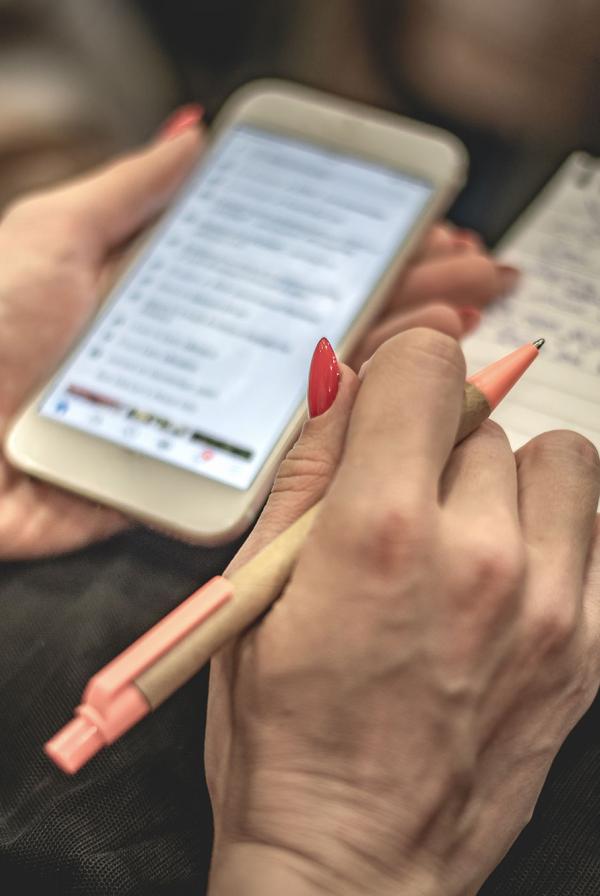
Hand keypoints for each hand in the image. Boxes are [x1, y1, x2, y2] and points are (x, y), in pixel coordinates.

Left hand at [0, 135, 511, 558]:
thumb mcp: (54, 236)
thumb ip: (131, 194)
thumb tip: (194, 139)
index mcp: (186, 304)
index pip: (295, 270)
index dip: (362, 249)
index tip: (425, 229)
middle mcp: (213, 364)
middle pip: (327, 325)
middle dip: (409, 291)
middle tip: (477, 270)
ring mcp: (218, 425)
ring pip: (327, 388)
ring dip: (403, 351)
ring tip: (464, 313)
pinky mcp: (209, 483)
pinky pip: (293, 457)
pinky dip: (356, 423)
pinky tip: (403, 387)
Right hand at [205, 329, 599, 894]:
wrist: (351, 865)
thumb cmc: (281, 739)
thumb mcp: (256, 593)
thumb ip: (308, 468)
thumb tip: (342, 379)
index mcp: (380, 533)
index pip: (427, 367)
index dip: (399, 373)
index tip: (387, 407)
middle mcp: (480, 557)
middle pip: (483, 419)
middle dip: (435, 448)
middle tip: (400, 512)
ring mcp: (548, 605)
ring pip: (554, 460)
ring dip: (505, 481)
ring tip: (464, 538)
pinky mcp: (586, 647)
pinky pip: (593, 529)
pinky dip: (553, 531)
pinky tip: (506, 578)